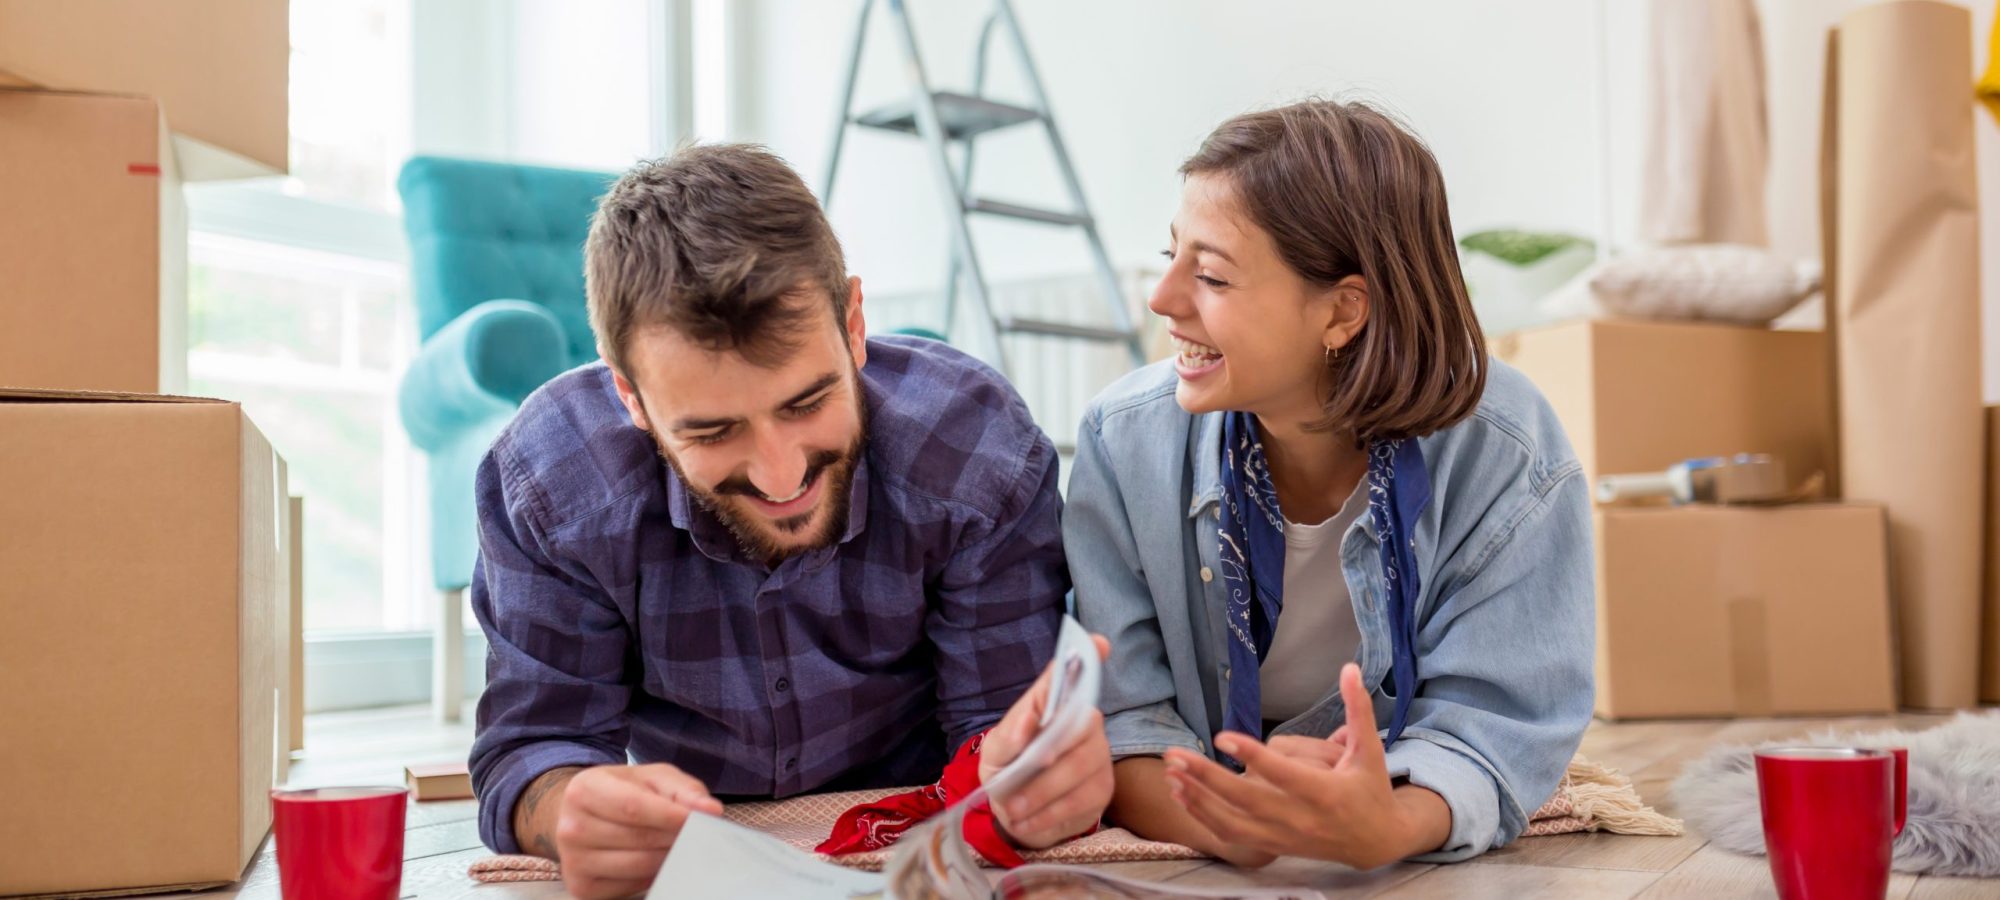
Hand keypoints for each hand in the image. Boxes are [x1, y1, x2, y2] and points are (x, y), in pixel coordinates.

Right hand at [550, 764, 723, 899]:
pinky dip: (652, 875)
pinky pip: (630, 886)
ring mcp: (573, 861)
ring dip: (668, 857)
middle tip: (697, 833)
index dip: (671, 815)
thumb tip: (711, 810)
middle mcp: (570, 827)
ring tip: (678, 844)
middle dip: (675, 837)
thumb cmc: (624, 792)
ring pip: (637, 865)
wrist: (585, 815)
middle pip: (638, 838)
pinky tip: (655, 859)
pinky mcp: (581, 888)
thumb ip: (683, 790)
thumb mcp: (652, 778)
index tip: (701, 818)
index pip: (633, 807)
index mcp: (583, 790)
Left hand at [979, 634, 1115, 848]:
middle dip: (1045, 758)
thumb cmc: (1006, 772)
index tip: (1098, 643)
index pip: (1070, 677)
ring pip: (1081, 766)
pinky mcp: (1102, 787)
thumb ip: (1008, 736)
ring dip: (1041, 793)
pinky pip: (1082, 798)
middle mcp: (1082, 723)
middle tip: (1012, 784)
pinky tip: (1027, 820)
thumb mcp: (994, 755)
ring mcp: (1097, 755)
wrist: (1014, 815)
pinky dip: (1050, 813)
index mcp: (1052, 706)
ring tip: (1012, 810)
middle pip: (1080, 727)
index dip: (1087, 658)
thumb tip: (1029, 719)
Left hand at [1160, 663, 1447, 868]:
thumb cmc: (1370, 789)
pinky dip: (1204, 817)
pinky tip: (1184, 796)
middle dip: (1207, 777)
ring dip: (1198, 799)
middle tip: (1174, 755)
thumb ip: (1359, 709)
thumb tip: (1349, 668)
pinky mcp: (1274, 846)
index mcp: (1325, 792)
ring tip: (1171, 774)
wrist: (1376, 841)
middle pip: (1246, 799)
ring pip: (1232, 822)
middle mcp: (1301, 818)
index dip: (1252, 756)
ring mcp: (1284, 836)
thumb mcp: (1370, 750)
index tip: (1221, 736)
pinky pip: (1232, 836)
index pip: (1283, 774)